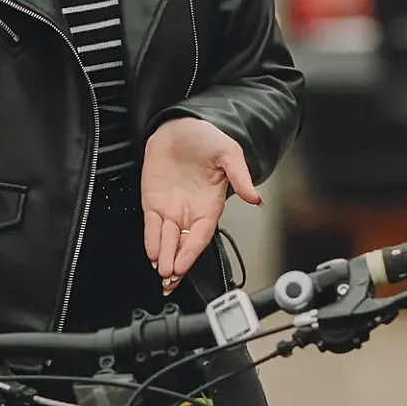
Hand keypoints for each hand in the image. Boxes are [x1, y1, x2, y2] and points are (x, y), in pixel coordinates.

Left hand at [141, 116, 262, 292]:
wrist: (181, 124)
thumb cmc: (207, 138)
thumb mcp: (229, 154)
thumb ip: (241, 178)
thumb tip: (256, 198)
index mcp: (210, 205)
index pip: (200, 235)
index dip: (191, 252)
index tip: (182, 266)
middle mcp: (190, 211)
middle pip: (183, 244)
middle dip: (176, 263)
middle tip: (170, 280)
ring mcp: (171, 207)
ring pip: (166, 239)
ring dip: (163, 256)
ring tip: (161, 273)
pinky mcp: (153, 200)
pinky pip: (151, 225)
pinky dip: (150, 240)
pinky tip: (151, 253)